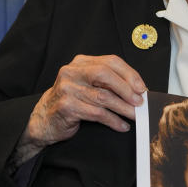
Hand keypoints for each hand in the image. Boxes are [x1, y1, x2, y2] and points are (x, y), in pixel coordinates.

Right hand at [18, 55, 145, 158]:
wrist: (45, 119)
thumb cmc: (71, 101)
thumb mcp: (87, 85)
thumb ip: (107, 83)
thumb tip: (137, 90)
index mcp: (81, 63)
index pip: (110, 61)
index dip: (130, 74)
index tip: (142, 88)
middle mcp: (72, 72)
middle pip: (105, 75)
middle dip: (126, 89)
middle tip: (139, 102)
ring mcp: (67, 89)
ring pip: (103, 97)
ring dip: (123, 108)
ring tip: (135, 116)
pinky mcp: (66, 107)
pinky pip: (97, 114)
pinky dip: (113, 121)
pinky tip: (121, 125)